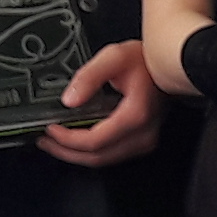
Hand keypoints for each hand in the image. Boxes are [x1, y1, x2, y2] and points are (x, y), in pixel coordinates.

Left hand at [40, 38, 168, 167]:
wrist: (172, 64)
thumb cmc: (147, 60)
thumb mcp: (114, 57)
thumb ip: (89, 77)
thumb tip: (69, 100)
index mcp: (135, 116)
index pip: (94, 141)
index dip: (67, 139)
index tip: (50, 129)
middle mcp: (142, 135)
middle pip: (97, 157)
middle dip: (66, 152)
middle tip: (44, 142)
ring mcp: (145, 141)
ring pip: (104, 159)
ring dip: (77, 154)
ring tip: (55, 142)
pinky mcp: (143, 141)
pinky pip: (112, 154)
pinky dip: (91, 151)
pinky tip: (77, 141)